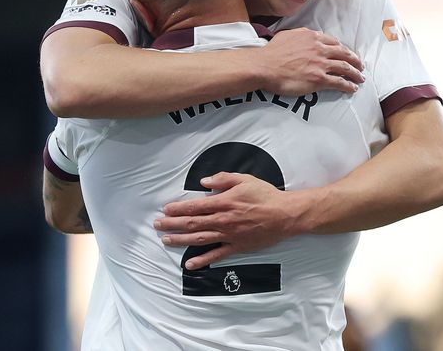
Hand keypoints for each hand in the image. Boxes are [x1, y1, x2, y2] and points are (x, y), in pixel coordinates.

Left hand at [153, 172, 301, 269]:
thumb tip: (204, 182)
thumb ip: (223, 179)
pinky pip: (216, 254)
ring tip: (166, 240)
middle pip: (192, 223)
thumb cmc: (265, 195)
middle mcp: (222, 220)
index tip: (165, 210)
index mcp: (223, 202)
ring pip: (199, 238)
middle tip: (157, 226)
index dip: (177, 209)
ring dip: (181, 240)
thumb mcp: (244, 179)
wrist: (284, 215)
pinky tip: (189, 263)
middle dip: (172, 224)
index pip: (194, 206)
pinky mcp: (237, 246)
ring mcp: (229, 235)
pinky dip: (202, 259)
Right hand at [258, 28, 363, 94]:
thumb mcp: (287, 35)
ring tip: (360, 78)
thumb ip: (300, 34)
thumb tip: (306, 35)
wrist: (265, 66)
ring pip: (345, 68)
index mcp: (313, 37)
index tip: (347, 53)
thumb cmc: (272, 52)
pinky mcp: (319, 79)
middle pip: (344, 54)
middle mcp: (320, 49)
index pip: (334, 42)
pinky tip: (352, 88)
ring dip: (355, 74)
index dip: (343, 49)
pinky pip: (339, 82)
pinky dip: (348, 85)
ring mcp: (321, 64)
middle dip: (355, 60)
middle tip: (360, 66)